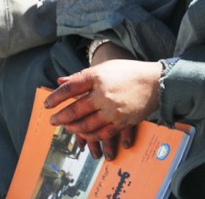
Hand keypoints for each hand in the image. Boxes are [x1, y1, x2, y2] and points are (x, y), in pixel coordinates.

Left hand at [44, 59, 162, 158]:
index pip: (70, 88)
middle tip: (53, 120)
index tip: (47, 104)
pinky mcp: (122, 122)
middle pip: (75, 109)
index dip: (55, 97)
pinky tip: (85, 134)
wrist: (157, 82)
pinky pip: (101, 134)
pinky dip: (90, 136)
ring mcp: (113, 110)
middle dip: (61, 117)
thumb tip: (60, 81)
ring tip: (68, 127)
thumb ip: (83, 76)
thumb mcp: (106, 68)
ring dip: (73, 128)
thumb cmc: (130, 72)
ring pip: (86, 125)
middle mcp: (104, 94)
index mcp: (98, 77)